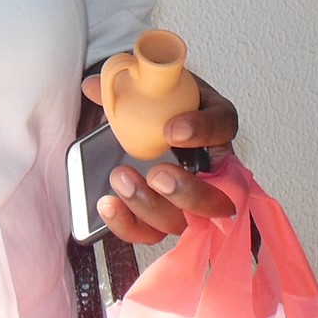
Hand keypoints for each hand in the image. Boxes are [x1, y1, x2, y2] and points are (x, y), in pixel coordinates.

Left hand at [79, 71, 239, 244]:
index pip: (224, 125)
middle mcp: (212, 167)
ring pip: (184, 220)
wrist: (147, 123)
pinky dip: (128, 223)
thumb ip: (127, 84)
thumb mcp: (152, 86)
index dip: (204, 131)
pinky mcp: (164, 218)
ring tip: (120, 180)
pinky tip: (108, 205)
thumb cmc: (160, 105)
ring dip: (151, 206)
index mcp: (213, 122)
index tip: (172, 130)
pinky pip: (151, 232)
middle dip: (187, 191)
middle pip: (218, 195)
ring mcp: (190, 200)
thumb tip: (94, 86)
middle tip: (156, 175)